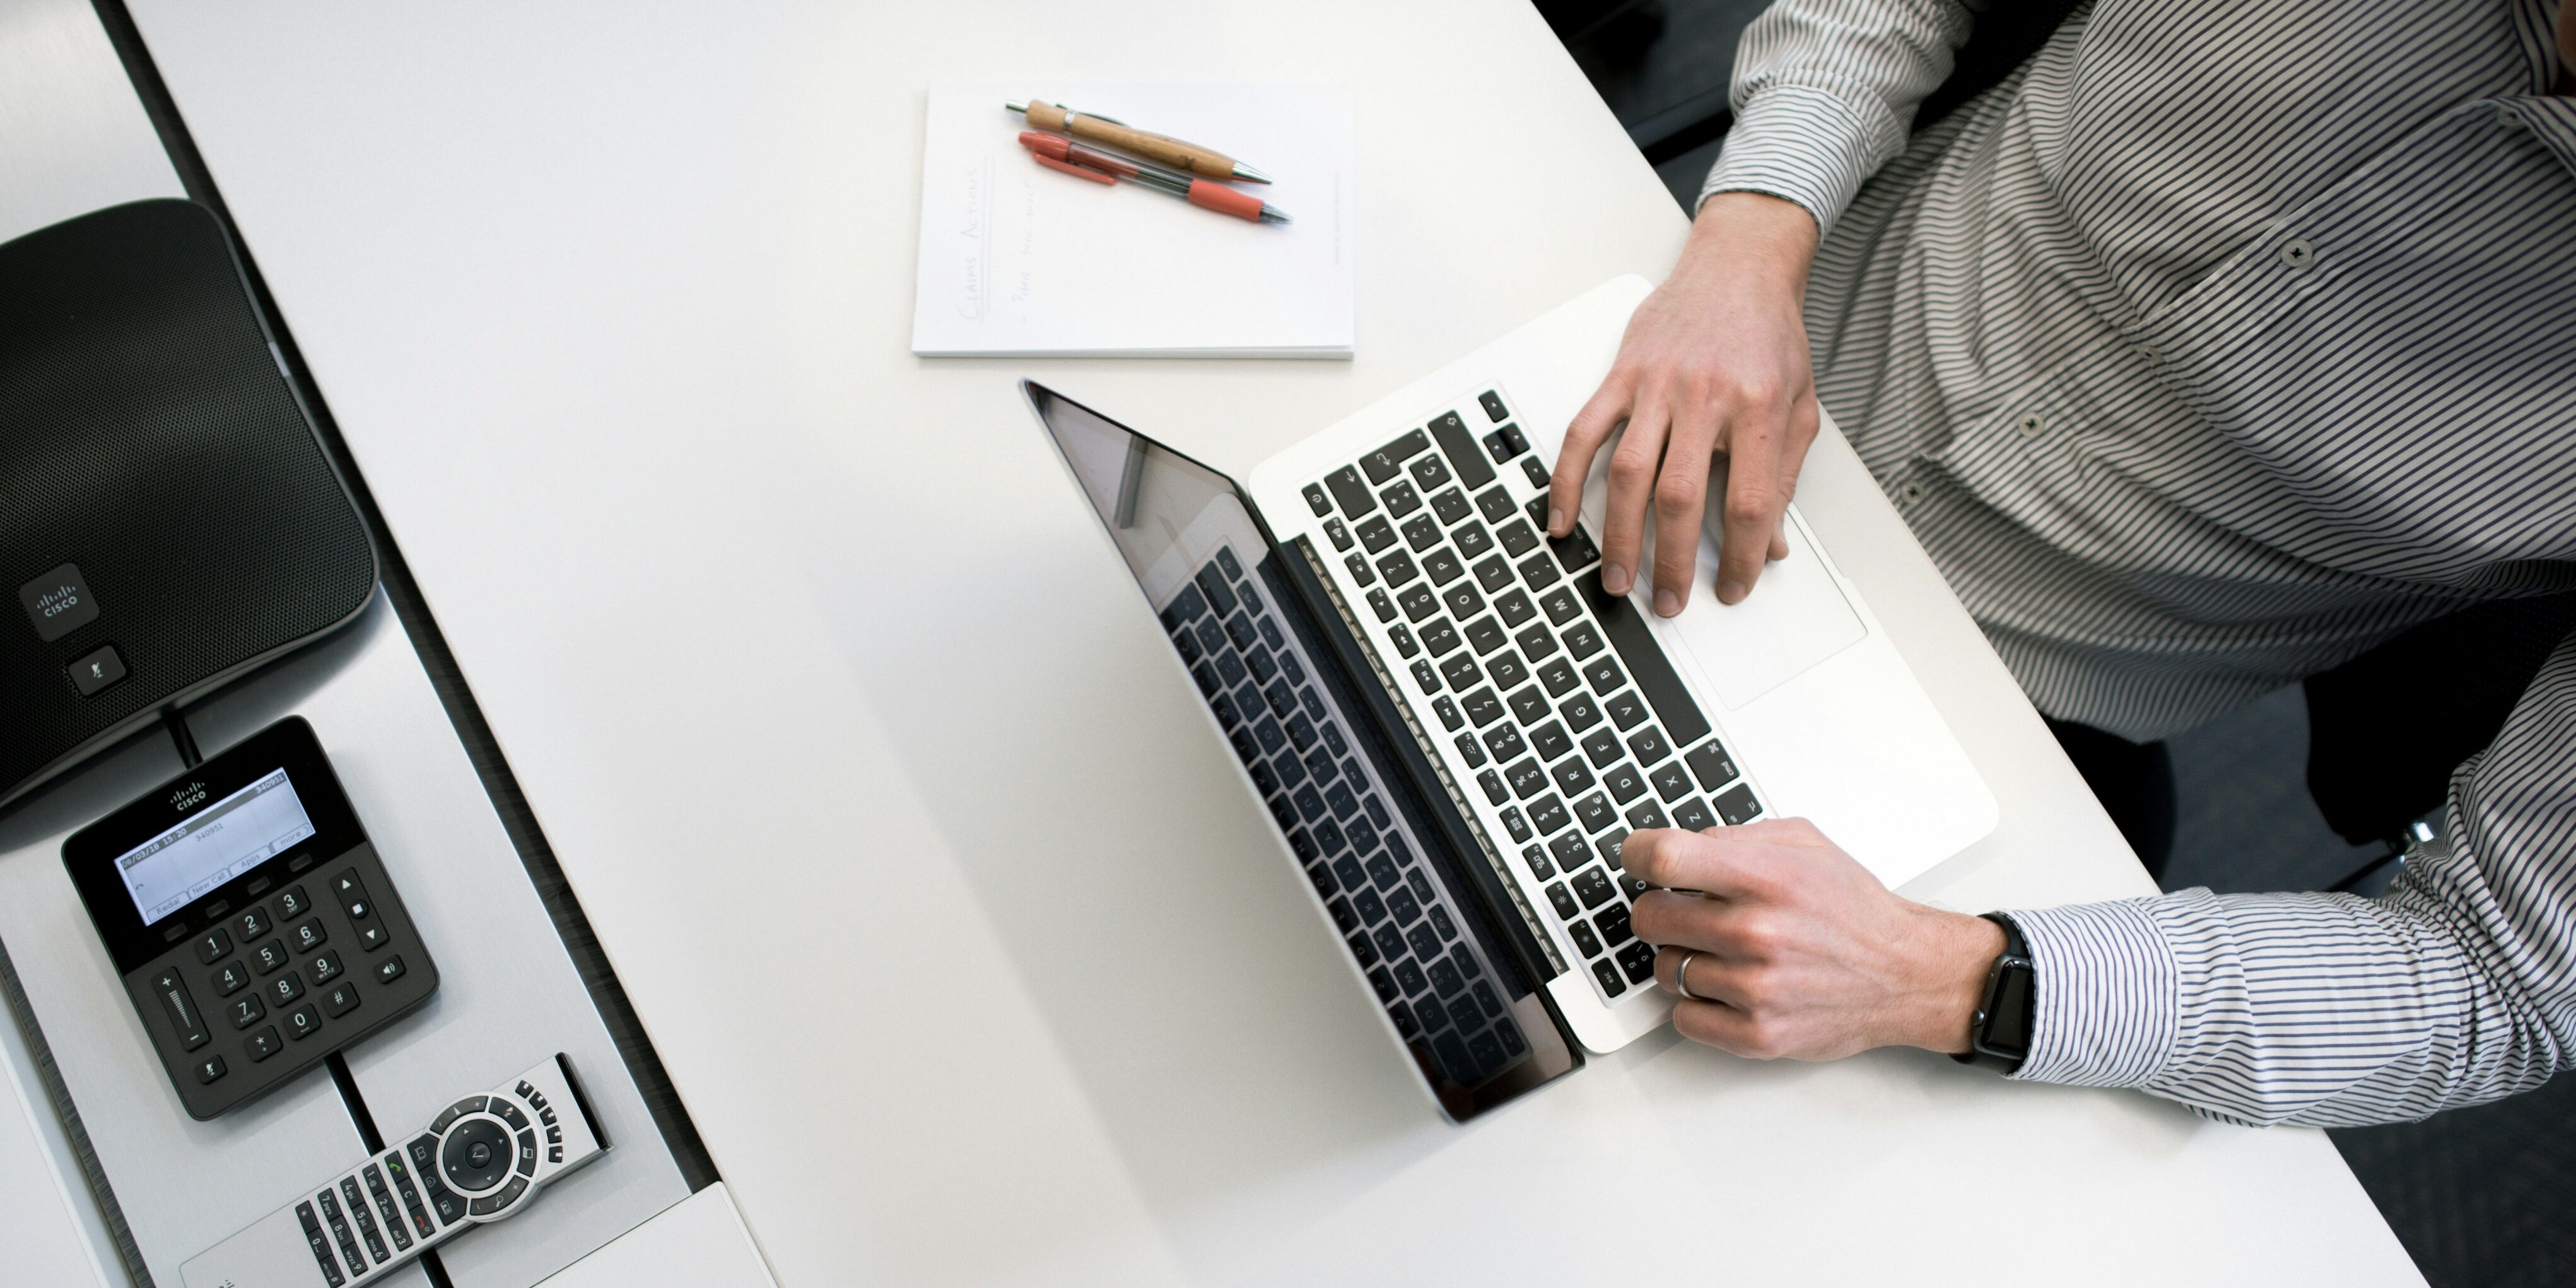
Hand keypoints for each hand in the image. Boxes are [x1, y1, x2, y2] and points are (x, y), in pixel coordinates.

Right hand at [1549, 191, 1821, 614]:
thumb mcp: (1799, 406)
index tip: (1734, 586)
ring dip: (1619, 534)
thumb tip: (1773, 543)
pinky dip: (1566, 480)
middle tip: (1669, 601)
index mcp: (1757, 407)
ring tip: (1617, 577)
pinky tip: (1561, 520)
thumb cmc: (1769, 335)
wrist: (1738, 267)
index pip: (1748, 500)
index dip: (1742, 555)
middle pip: (1680, 496)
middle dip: (1673, 560)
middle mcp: (1705, 396)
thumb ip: (1783, 476)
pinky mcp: (1621, 374)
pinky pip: (1584, 433)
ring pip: (1628, 472)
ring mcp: (1656, 385)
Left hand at [1623, 819, 2002, 1060]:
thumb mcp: (1805, 844)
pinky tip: (1727, 986)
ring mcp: (1755, 989)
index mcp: (1767, 878)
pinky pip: (1683, 1016)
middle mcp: (1758, 933)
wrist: (1906, 975)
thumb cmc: (1854, 910)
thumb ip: (1735, 837)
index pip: (1664, 859)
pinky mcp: (1757, 1034)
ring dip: (1684, 957)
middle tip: (1686, 911)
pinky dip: (1697, 1003)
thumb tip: (1678, 845)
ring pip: (1664, 968)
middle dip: (1660, 909)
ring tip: (1724, 950)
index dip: (1636, 855)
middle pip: (1649, 917)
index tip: (1636, 859)